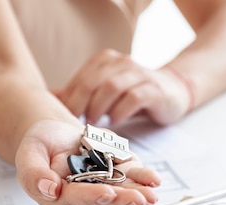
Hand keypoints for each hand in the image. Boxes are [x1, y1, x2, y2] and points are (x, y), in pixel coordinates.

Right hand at [15, 120, 160, 204]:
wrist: (59, 134)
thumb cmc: (43, 145)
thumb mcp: (29, 152)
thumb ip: (33, 173)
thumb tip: (47, 189)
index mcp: (58, 200)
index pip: (75, 201)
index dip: (91, 197)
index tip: (105, 193)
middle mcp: (83, 200)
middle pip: (104, 204)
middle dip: (122, 200)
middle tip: (137, 199)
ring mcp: (104, 190)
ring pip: (122, 195)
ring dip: (138, 195)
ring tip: (150, 194)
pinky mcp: (119, 179)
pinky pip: (133, 180)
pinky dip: (144, 180)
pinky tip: (153, 180)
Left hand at [54, 49, 190, 125]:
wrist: (174, 90)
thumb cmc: (136, 93)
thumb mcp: (107, 90)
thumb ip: (81, 93)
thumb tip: (51, 97)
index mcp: (107, 60)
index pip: (82, 77)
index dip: (70, 98)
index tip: (63, 117)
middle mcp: (123, 63)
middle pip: (94, 81)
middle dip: (81, 103)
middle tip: (76, 123)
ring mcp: (141, 75)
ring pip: (113, 87)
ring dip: (100, 107)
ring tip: (95, 123)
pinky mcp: (155, 90)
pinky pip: (134, 98)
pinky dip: (121, 111)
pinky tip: (116, 122)